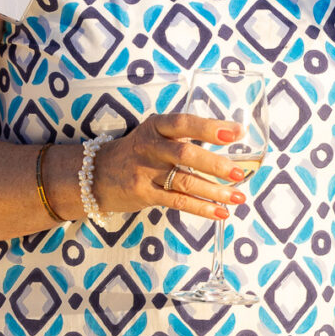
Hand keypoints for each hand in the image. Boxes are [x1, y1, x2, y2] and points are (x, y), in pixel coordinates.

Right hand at [93, 112, 247, 220]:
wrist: (96, 174)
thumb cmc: (138, 151)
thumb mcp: (156, 133)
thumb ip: (185, 135)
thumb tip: (230, 136)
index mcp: (157, 126)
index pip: (184, 123)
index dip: (210, 128)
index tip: (237, 132)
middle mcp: (150, 146)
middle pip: (185, 154)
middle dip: (214, 164)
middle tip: (238, 172)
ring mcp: (145, 172)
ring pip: (184, 182)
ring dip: (214, 191)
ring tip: (238, 197)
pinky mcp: (143, 194)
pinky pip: (177, 201)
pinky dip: (201, 208)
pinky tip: (220, 212)